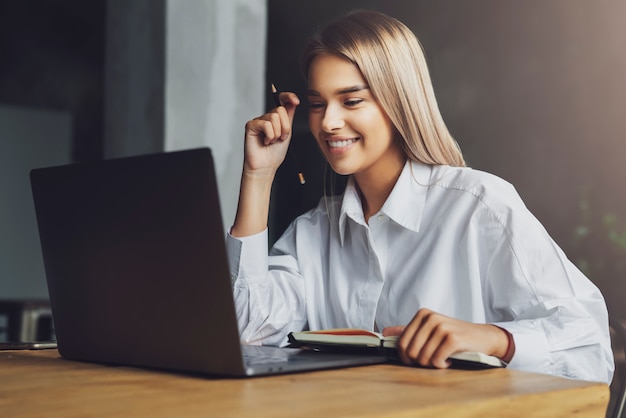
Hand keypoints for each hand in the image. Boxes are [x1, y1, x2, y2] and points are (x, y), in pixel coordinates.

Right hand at [243, 92, 299, 176]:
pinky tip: (265, 142)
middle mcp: (267, 117)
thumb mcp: (287, 132)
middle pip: (280, 110)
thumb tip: (293, 101)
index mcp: (277, 118)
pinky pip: (266, 124)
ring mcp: (258, 121)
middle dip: (285, 127)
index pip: (282, 101)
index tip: (296, 101)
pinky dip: (269, 135)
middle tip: (281, 138)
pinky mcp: (251, 125)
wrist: (266, 166)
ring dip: (277, 133)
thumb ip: (289, 116)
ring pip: (274, 117)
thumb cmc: (275, 153)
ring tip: (272, 141)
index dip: (289, 97)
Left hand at [382, 308, 511, 368]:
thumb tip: (385, 332)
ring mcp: (441, 327)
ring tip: (442, 359)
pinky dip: (442, 365)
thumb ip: (407, 330)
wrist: (483, 337)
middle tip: (431, 360)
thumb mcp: (430, 329)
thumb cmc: (455, 335)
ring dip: (432, 364)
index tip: (416, 360)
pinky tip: (448, 361)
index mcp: (422, 314)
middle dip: (419, 362)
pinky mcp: (452, 338)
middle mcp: (431, 318)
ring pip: (423, 357)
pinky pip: (437, 360)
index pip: (402, 342)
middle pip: (410, 351)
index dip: (406, 357)